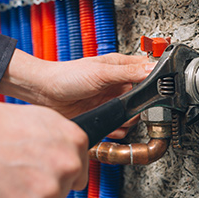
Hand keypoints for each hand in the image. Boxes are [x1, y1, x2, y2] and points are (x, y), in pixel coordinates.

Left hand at [0, 50, 155, 138]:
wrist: (44, 94)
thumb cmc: (66, 76)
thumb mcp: (100, 72)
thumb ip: (128, 73)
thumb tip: (153, 69)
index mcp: (121, 67)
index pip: (149, 73)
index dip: (154, 84)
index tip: (152, 93)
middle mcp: (118, 84)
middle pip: (143, 100)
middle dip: (137, 107)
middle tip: (126, 107)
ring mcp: (111, 101)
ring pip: (133, 116)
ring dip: (125, 120)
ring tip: (112, 114)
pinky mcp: (103, 115)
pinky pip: (119, 127)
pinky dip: (115, 130)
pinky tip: (106, 124)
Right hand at [0, 90, 88, 197]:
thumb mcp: (42, 118)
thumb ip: (62, 140)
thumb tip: (70, 154)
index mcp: (75, 141)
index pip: (80, 171)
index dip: (60, 171)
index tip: (46, 169)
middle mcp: (68, 165)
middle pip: (63, 189)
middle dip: (44, 183)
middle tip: (20, 169)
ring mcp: (50, 188)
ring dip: (28, 194)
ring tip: (8, 173)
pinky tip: (1, 184)